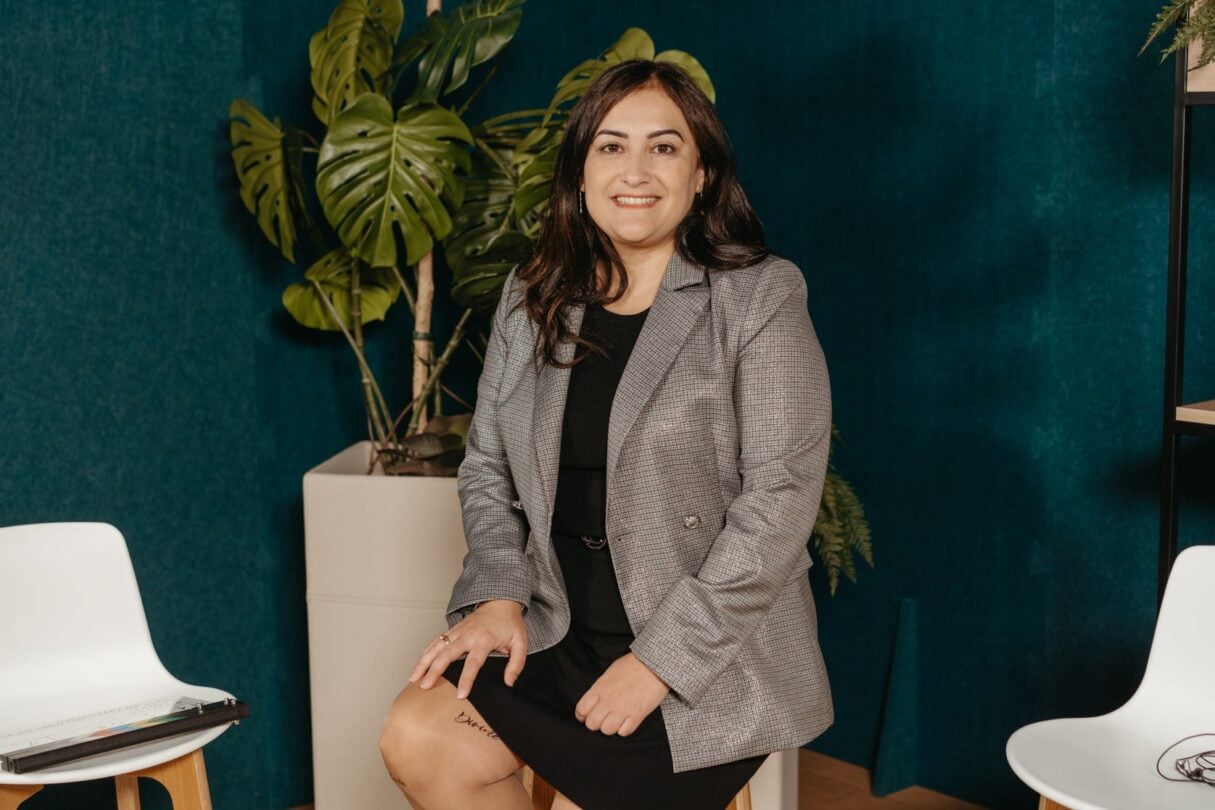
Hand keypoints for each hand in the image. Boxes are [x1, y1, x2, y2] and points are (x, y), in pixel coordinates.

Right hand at [409, 600, 526, 698]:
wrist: (501, 601)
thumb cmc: (510, 624)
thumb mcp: (520, 642)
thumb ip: (516, 664)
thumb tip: (509, 683)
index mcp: (485, 639)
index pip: (473, 662)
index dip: (466, 679)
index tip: (460, 694)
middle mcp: (468, 634)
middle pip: (447, 653)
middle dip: (434, 670)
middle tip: (425, 686)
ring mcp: (458, 631)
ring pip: (437, 646)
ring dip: (424, 661)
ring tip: (414, 678)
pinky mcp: (453, 629)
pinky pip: (436, 641)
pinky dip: (426, 653)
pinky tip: (418, 665)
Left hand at [575, 652, 669, 735]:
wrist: (654, 664)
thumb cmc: (633, 665)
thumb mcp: (610, 672)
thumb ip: (600, 687)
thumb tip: (594, 699)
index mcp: (600, 688)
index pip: (581, 710)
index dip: (582, 715)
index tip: (587, 715)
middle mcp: (608, 701)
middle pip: (592, 724)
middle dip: (595, 723)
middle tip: (602, 718)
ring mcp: (623, 709)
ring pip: (607, 730)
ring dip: (610, 727)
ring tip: (616, 720)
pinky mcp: (638, 715)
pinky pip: (624, 732)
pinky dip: (624, 729)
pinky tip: (627, 720)